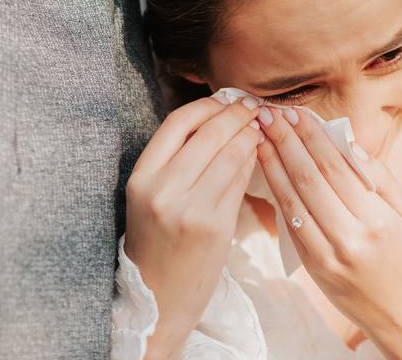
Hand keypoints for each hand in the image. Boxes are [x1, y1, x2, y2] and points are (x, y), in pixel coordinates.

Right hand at [124, 95, 262, 358]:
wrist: (159, 301)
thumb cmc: (157, 244)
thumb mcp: (151, 198)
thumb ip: (175, 160)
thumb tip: (216, 118)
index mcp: (141, 178)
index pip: (178, 122)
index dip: (207, 106)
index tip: (225, 100)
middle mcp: (162, 190)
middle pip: (208, 133)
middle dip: (236, 114)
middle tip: (253, 106)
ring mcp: (190, 209)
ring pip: (230, 155)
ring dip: (250, 135)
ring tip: (260, 127)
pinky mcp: (216, 226)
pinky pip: (240, 182)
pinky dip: (253, 162)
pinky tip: (259, 154)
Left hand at [257, 107, 401, 359]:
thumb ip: (378, 175)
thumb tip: (347, 141)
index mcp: (377, 219)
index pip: (336, 166)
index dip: (312, 136)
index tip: (295, 112)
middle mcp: (351, 236)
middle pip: (310, 178)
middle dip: (286, 141)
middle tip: (269, 114)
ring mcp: (328, 254)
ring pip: (293, 199)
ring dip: (272, 163)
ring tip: (259, 135)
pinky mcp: (313, 266)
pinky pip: (289, 223)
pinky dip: (276, 193)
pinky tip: (266, 170)